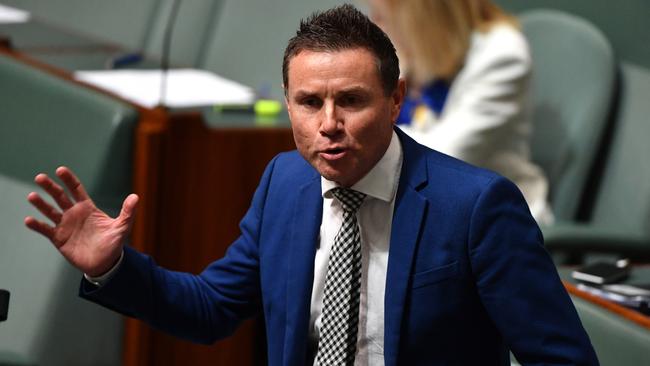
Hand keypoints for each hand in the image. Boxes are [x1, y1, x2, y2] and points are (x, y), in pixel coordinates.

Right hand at [24, 167, 138, 276]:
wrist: (105, 263)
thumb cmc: (113, 243)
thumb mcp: (122, 227)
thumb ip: (127, 212)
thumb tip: (136, 196)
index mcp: (88, 208)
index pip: (76, 189)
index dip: (69, 179)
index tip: (60, 170)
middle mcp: (74, 214)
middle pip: (59, 196)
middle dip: (50, 187)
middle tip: (40, 177)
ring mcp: (65, 226)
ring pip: (50, 211)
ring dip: (40, 204)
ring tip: (32, 196)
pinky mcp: (59, 239)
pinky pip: (45, 230)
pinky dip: (37, 225)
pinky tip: (29, 220)